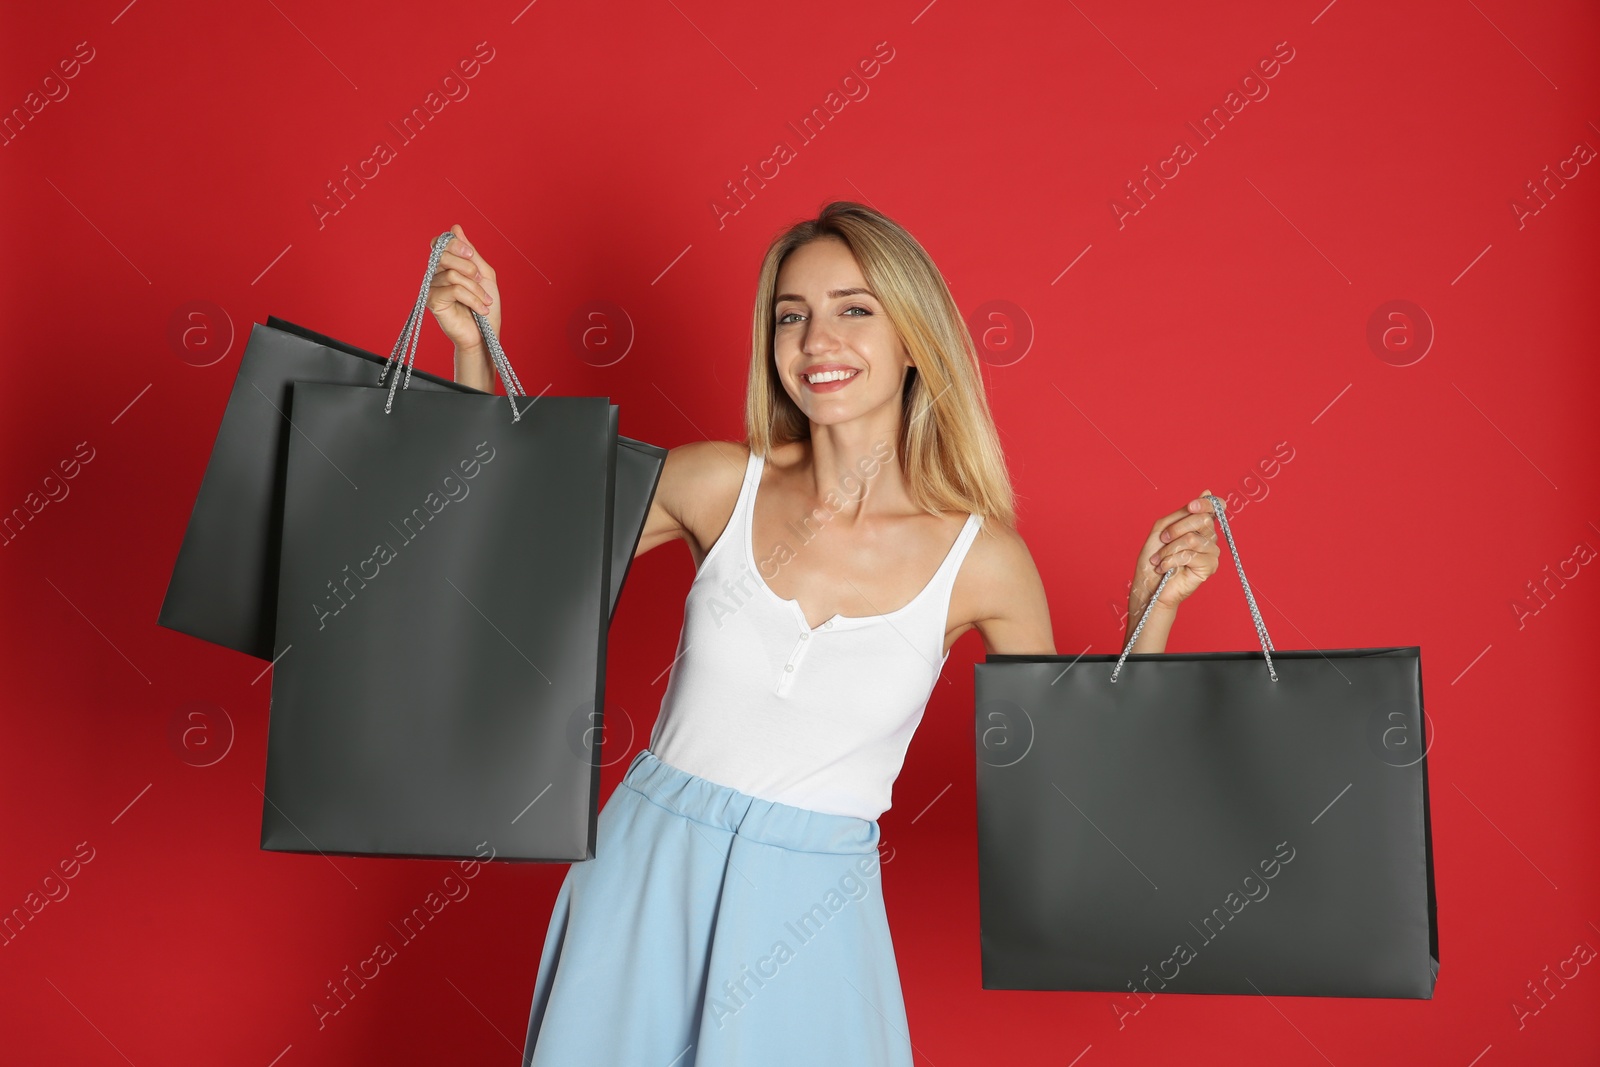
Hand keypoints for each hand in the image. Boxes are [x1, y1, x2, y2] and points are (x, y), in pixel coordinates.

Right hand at [427, 224, 501, 383]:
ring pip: (452, 274)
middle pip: (443, 255)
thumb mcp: (484, 275)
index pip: (440, 244)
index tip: (471, 254)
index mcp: (447, 266)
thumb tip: (455, 227)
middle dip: (468, 266)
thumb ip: (471, 253)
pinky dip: (472, 298)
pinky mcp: (432, 302)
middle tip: (480, 280)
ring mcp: (432, 288)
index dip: (454, 244)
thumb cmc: (485, 307)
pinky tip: (480, 309)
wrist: (485, 335)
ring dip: (475, 288)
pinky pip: (453, 289)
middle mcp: (435, 274)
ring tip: (485, 301)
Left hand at [1132, 489, 1221, 612]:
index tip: (1191, 506)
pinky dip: (1171, 560)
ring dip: (1169, 549)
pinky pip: (1191, 555)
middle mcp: (1209, 537)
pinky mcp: (1209, 567)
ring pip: (1193, 539)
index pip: (1215, 507)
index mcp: (1199, 525)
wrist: (1148, 585)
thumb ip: (1183, 512)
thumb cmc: (1154, 558)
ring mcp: (1211, 552)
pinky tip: (1165, 568)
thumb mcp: (1163, 528)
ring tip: (1160, 559)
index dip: (1207, 503)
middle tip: (1163, 540)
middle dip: (1176, 529)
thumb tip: (1207, 492)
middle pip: (1203, 520)